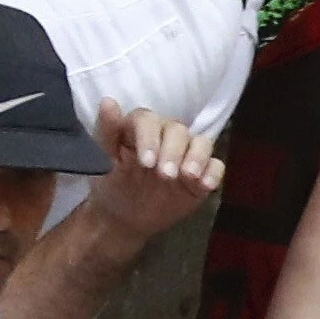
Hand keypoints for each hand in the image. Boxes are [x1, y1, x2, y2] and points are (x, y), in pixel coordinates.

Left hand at [79, 101, 223, 242]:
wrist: (125, 217)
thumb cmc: (113, 183)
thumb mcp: (103, 161)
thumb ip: (105, 132)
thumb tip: (108, 101)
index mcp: (141, 129)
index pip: (149, 120)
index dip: (149, 138)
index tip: (146, 162)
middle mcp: (167, 137)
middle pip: (178, 130)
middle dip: (173, 151)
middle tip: (165, 175)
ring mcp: (187, 154)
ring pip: (202, 142)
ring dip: (197, 157)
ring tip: (188, 176)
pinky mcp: (203, 172)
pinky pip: (216, 166)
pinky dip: (213, 173)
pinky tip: (204, 185)